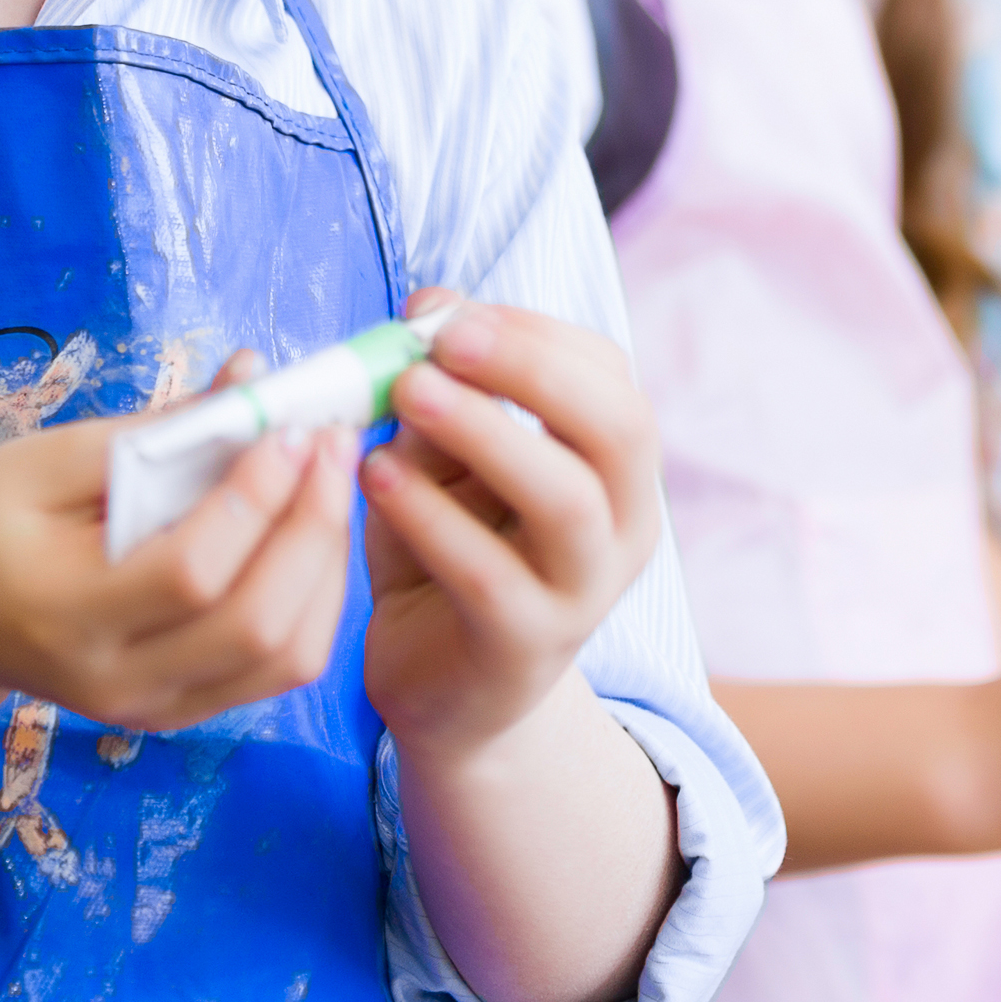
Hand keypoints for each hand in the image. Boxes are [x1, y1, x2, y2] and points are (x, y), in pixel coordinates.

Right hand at [0, 412, 354, 729]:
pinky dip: (314, 598)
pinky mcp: (182, 711)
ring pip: (285, 658)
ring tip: (332, 482)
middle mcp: (117, 681)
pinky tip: (311, 532)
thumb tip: (254, 376)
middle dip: (313, 525)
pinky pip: (278, 668)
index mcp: (64, 614)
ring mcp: (154, 709)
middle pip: (254, 625)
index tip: (291, 428)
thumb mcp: (40, 461)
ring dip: (327, 564)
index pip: (189, 572)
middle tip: (335, 443)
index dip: (256, 498)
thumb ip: (153, 429)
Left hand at [357, 294, 665, 765]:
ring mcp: (584, 593)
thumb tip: (427, 308)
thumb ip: (442, 394)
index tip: (447, 311)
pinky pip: (490, 575)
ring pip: (568, 502)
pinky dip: (431, 517)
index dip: (535, 331)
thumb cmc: (445, 554)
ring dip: (488, 434)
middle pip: (619, 429)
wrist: (446, 693)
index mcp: (616, 470)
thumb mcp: (443, 463)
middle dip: (533, 369)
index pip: (609, 376)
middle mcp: (624, 527)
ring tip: (407, 395)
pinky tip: (375, 477)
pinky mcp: (525, 647)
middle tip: (444, 340)